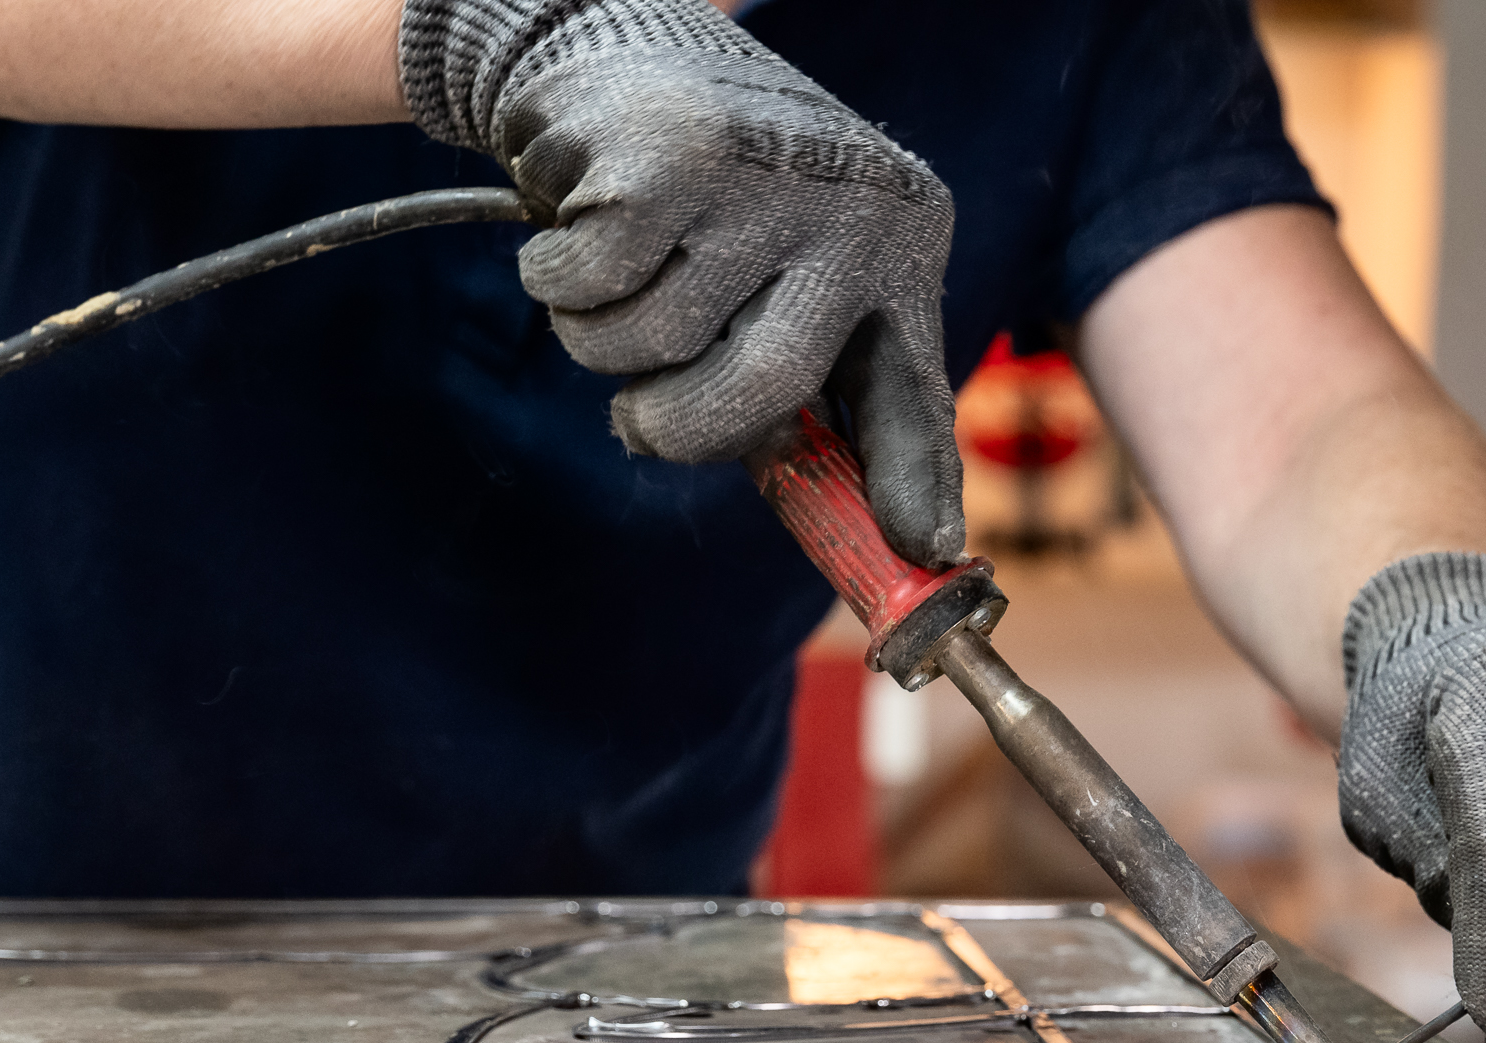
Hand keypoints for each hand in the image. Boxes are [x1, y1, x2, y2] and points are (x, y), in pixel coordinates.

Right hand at [401, 0, 965, 566]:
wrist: (624, 43)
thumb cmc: (722, 197)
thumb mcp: (800, 274)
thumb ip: (822, 383)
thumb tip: (882, 528)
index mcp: (900, 245)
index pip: (912, 388)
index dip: (915, 479)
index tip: (926, 550)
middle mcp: (849, 209)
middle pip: (760, 391)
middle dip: (678, 428)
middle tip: (639, 419)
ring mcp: (761, 179)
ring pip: (650, 345)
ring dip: (600, 339)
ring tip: (618, 272)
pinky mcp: (662, 158)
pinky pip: (587, 287)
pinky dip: (559, 279)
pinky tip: (579, 222)